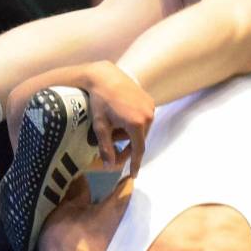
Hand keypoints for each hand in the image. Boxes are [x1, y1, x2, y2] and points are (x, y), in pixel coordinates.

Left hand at [6, 61, 152, 172]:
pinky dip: (133, 124)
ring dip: (130, 135)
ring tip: (113, 131)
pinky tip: (120, 120)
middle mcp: (147, 115)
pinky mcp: (149, 100)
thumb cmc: (100, 102)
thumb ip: (106, 148)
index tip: (133, 175)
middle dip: (128, 148)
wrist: (105, 76)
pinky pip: (143, 118)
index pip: (138, 150)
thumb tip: (109, 166)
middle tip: (115, 154)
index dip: (135, 163)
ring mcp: (150, 107)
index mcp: (136, 123)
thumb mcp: (100, 127)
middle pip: (140, 140)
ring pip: (142, 129)